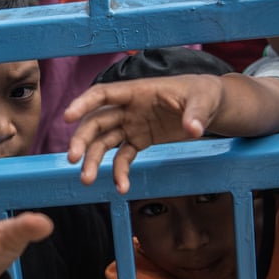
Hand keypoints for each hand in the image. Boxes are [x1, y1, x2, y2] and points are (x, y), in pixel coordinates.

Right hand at [64, 75, 226, 192]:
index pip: (104, 94)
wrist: (211, 106)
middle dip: (83, 140)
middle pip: (97, 122)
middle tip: (74, 159)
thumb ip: (196, 114)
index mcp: (138, 91)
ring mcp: (132, 125)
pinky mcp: (139, 140)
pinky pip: (123, 157)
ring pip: (104, 142)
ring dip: (93, 160)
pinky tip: (121, 187)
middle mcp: (129, 108)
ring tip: (87, 180)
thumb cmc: (204, 94)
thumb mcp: (204, 100)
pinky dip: (120, 172)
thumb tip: (193, 129)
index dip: (84, 103)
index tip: (68, 117)